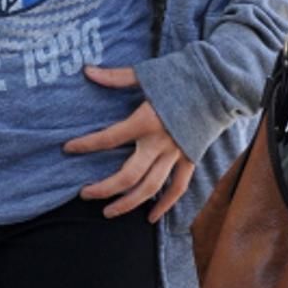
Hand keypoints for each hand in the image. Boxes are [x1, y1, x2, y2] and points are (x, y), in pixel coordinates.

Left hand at [63, 66, 194, 221]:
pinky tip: (150, 217)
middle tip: (84, 194)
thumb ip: (115, 77)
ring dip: (128, 203)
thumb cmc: (181, 74)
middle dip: (104, 188)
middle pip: (128, 175)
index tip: (68, 149)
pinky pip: (178, 188)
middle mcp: (160, 143)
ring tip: (108, 212)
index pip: (109, 138)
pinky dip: (165, 204)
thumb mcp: (146, 73)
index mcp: (145, 120)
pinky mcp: (191, 158)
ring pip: (150, 188)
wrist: (220, 83)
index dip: (86, 145)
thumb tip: (87, 71)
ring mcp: (177, 154)